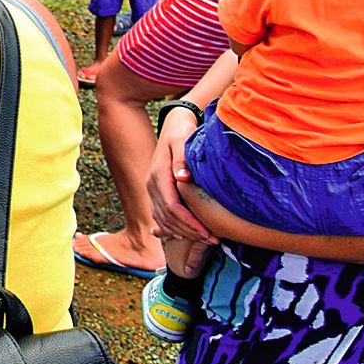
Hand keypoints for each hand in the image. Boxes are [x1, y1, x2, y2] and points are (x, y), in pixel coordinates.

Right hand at [147, 110, 215, 244]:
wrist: (174, 124)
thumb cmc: (182, 132)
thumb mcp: (182, 140)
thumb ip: (181, 159)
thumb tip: (183, 178)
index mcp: (158, 174)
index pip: (172, 206)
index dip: (189, 222)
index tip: (207, 232)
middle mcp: (152, 184)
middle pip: (167, 217)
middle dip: (189, 231)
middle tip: (211, 239)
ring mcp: (152, 188)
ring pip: (162, 219)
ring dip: (181, 232)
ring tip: (203, 238)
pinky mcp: (156, 190)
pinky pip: (159, 215)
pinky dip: (170, 228)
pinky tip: (181, 235)